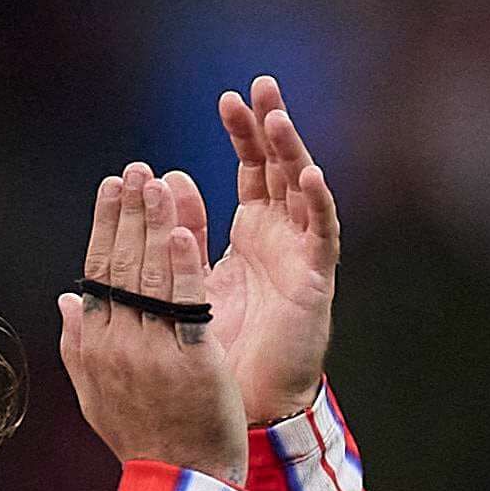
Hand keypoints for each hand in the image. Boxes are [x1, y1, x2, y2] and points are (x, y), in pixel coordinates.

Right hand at [56, 162, 244, 484]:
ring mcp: (154, 352)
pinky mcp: (192, 362)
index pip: (98, 272)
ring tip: (158, 182)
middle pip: (121, 264)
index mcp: (96, 345)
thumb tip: (69, 299)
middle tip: (137, 170)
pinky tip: (183, 232)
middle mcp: (119, 344)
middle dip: (129, 211)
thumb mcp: (97, 395)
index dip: (105, 225)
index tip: (113, 187)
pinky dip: (183, 268)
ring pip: (151, 277)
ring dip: (154, 224)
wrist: (181, 480)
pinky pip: (186, 307)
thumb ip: (78, 345)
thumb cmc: (143, 438)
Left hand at [209, 75, 338, 426]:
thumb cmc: (220, 349)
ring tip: (278, 117)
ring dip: (293, 153)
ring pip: (302, 191)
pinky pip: (322, 235)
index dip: (242, 133)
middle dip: (271, 127)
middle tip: (261, 84)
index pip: (250, 168)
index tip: (227, 97)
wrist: (240, 406)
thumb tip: (167, 178)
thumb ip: (183, 230)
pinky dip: (318, 205)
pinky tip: (309, 176)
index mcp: (251, 233)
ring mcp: (300, 256)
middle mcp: (280, 237)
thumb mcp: (190, 278)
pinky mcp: (315, 282)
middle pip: (280, 168)